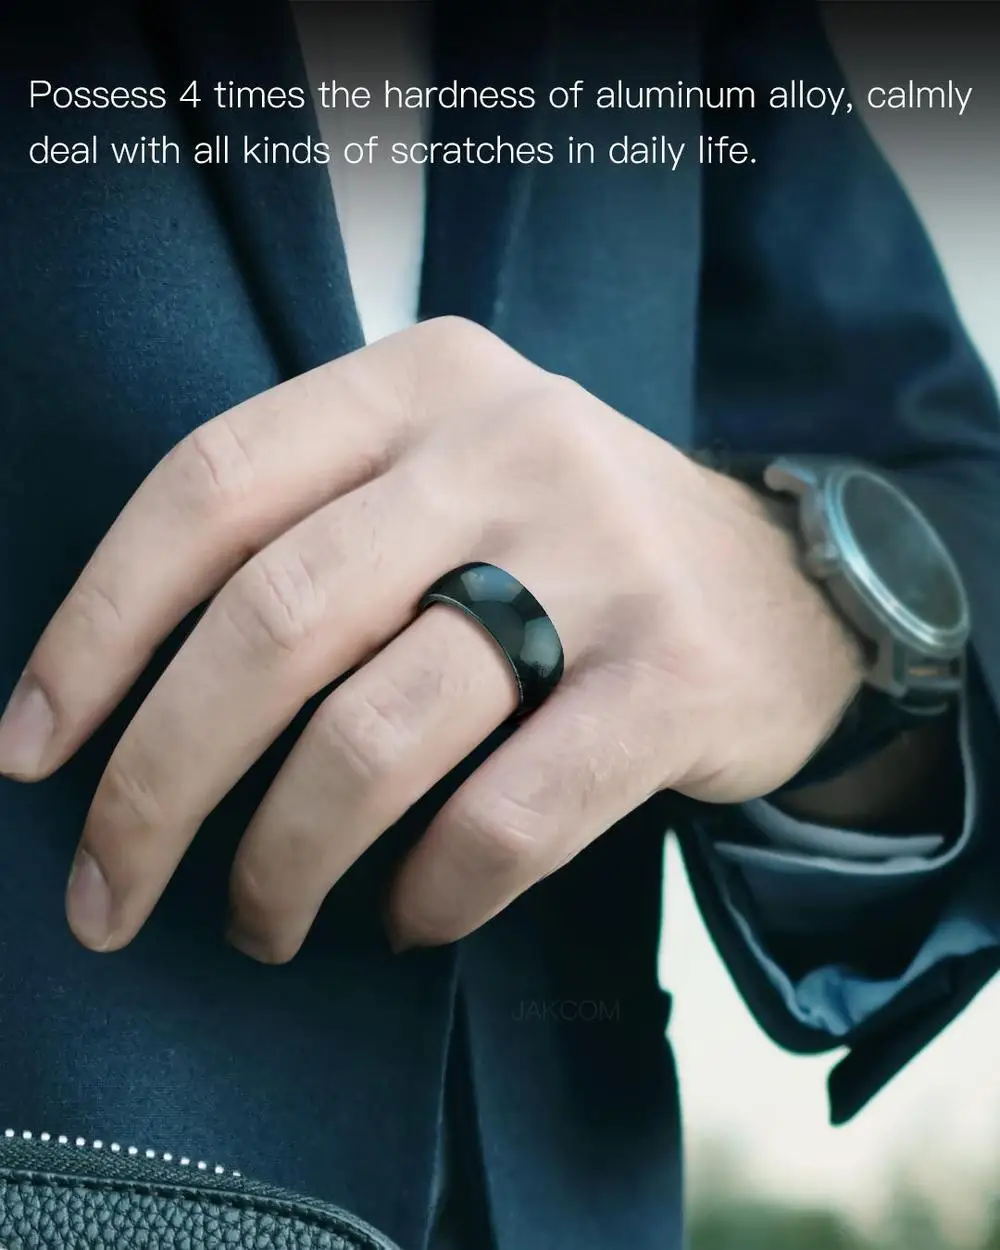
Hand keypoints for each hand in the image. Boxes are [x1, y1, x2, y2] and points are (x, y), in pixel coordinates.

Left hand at [0, 317, 862, 959]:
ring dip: (286, 861)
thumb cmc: (565, 547)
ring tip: (264, 923)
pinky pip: (508, 815)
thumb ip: (311, 536)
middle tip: (109, 893)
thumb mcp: (443, 480)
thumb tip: (131, 706)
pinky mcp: (676, 678)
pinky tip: (409, 919)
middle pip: (272, 622)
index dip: (97, 630)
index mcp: (418, 382)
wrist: (784, 585)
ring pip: (377, 735)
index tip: (32, 752)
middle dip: (159, 784)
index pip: (208, 485)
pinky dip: (432, 891)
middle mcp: (506, 445)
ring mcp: (603, 557)